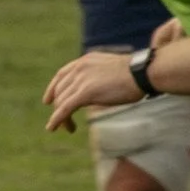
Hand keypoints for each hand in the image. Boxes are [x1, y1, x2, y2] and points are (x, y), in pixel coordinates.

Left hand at [42, 22, 183, 132]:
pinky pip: (64, 108)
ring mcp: (81, 79)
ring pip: (61, 101)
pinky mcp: (85, 92)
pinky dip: (56, 119)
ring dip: (61, 118)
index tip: (48, 100)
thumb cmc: (136, 74)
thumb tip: (100, 90)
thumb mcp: (113, 71)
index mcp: (85, 61)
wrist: (142, 73)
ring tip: (69, 129)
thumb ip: (101, 78)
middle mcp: (79, 68)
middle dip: (59, 108)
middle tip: (65, 123)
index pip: (62, 74)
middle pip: (60, 91)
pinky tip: (52, 128)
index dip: (53, 88)